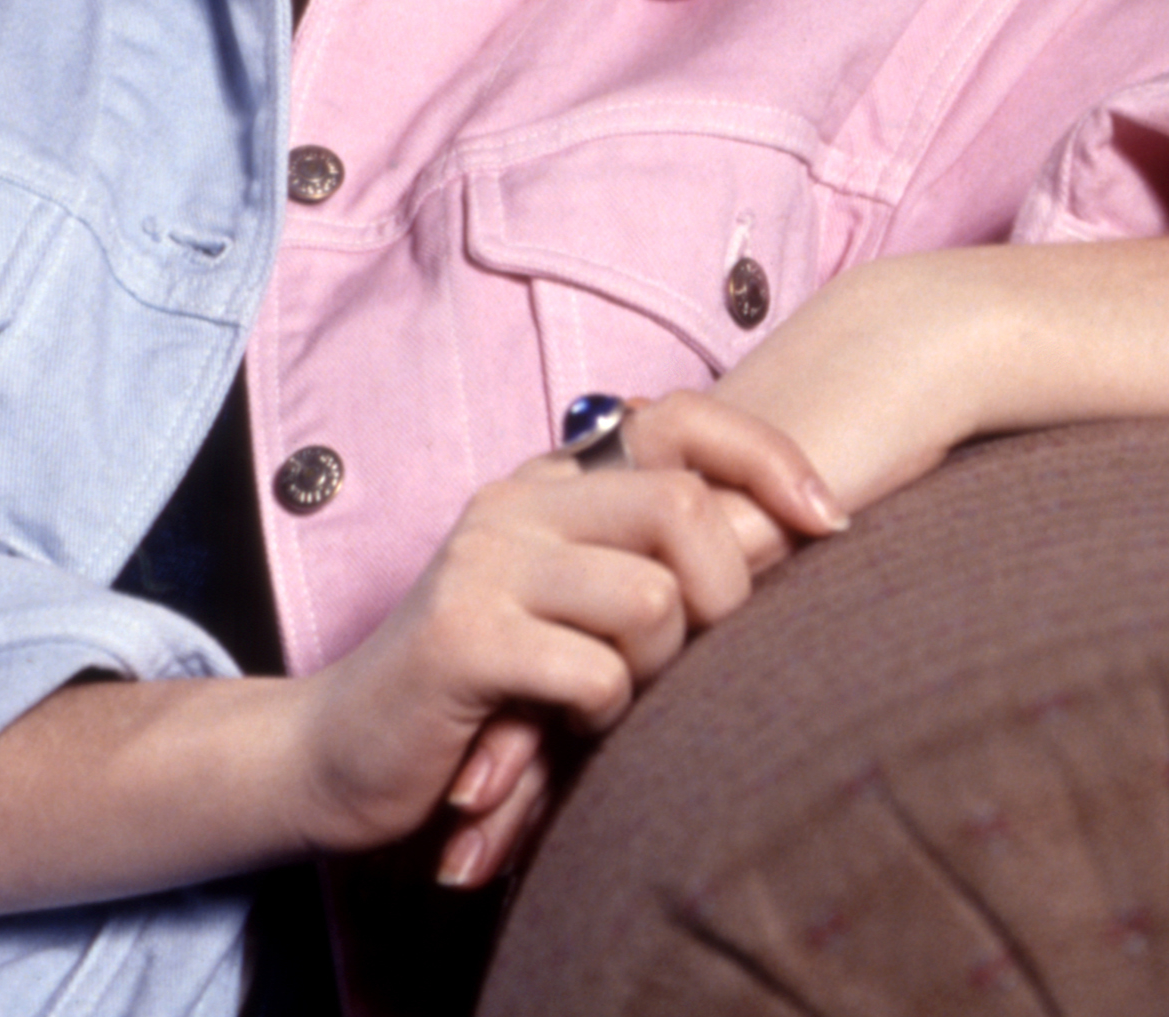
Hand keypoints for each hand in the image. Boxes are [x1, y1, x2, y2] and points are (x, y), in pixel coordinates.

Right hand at [299, 391, 841, 890]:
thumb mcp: (577, 610)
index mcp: (548, 480)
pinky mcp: (463, 637)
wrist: (340, 750)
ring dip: (658, 670)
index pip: (680, 417)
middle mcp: (515, 501)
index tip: (828, 524)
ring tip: (611, 699)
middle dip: (722, 594)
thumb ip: (657, 561)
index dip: (769, 459)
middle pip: (683, 505)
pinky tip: (563, 729)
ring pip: (653, 597)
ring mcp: (484, 563)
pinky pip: (596, 671)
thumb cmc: (482, 689)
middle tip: (693, 658)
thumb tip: (785, 532)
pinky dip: (604, 715)